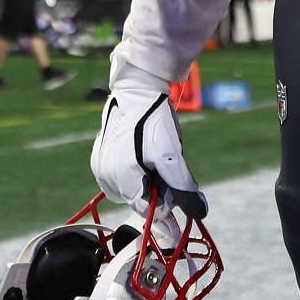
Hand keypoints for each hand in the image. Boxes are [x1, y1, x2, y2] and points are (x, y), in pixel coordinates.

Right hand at [90, 56, 205, 218]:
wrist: (137, 88)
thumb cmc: (154, 120)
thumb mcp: (172, 156)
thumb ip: (182, 187)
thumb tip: (198, 212)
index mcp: (121, 179)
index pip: (147, 209)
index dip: (167, 203)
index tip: (182, 192)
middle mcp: (105, 176)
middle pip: (138, 198)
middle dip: (157, 190)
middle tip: (170, 169)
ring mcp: (100, 164)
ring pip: (130, 187)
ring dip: (147, 180)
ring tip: (157, 158)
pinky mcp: (101, 154)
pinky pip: (119, 174)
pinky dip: (135, 170)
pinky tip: (145, 154)